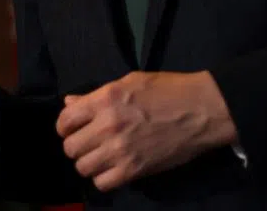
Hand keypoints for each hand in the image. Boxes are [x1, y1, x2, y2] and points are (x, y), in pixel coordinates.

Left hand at [55, 71, 236, 191]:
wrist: (202, 109)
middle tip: (91, 142)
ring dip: (90, 162)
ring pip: (83, 167)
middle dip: (77, 145)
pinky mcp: (134, 170)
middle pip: (70, 148)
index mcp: (105, 99)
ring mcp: (120, 150)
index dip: (66, 126)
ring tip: (103, 156)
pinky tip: (114, 168)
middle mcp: (107, 125)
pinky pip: (102, 184)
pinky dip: (105, 178)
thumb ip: (97, 95)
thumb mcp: (130, 82)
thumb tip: (70, 104)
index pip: (64, 120)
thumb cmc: (168, 90)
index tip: (75, 128)